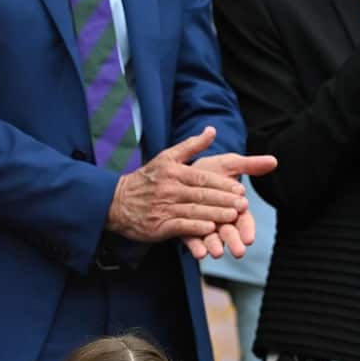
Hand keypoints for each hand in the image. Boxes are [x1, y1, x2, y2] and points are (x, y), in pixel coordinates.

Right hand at [107, 126, 247, 243]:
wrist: (115, 202)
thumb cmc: (147, 179)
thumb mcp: (166, 157)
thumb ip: (191, 146)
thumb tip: (212, 130)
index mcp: (173, 172)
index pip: (203, 178)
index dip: (222, 184)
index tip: (241, 189)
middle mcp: (169, 189)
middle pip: (201, 195)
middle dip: (224, 200)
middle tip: (244, 205)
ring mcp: (163, 207)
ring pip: (193, 211)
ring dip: (215, 214)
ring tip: (233, 217)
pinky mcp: (158, 225)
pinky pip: (180, 226)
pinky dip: (195, 228)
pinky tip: (209, 229)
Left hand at [182, 150, 277, 259]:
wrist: (180, 173)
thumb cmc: (208, 170)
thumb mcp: (229, 164)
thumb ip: (250, 165)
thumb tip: (274, 161)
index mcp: (234, 208)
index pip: (244, 221)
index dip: (247, 229)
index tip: (249, 238)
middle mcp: (221, 220)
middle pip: (230, 233)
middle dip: (234, 242)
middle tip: (239, 252)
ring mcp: (205, 227)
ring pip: (212, 239)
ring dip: (215, 246)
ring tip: (216, 253)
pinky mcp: (188, 230)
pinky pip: (193, 241)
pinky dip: (197, 247)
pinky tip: (199, 253)